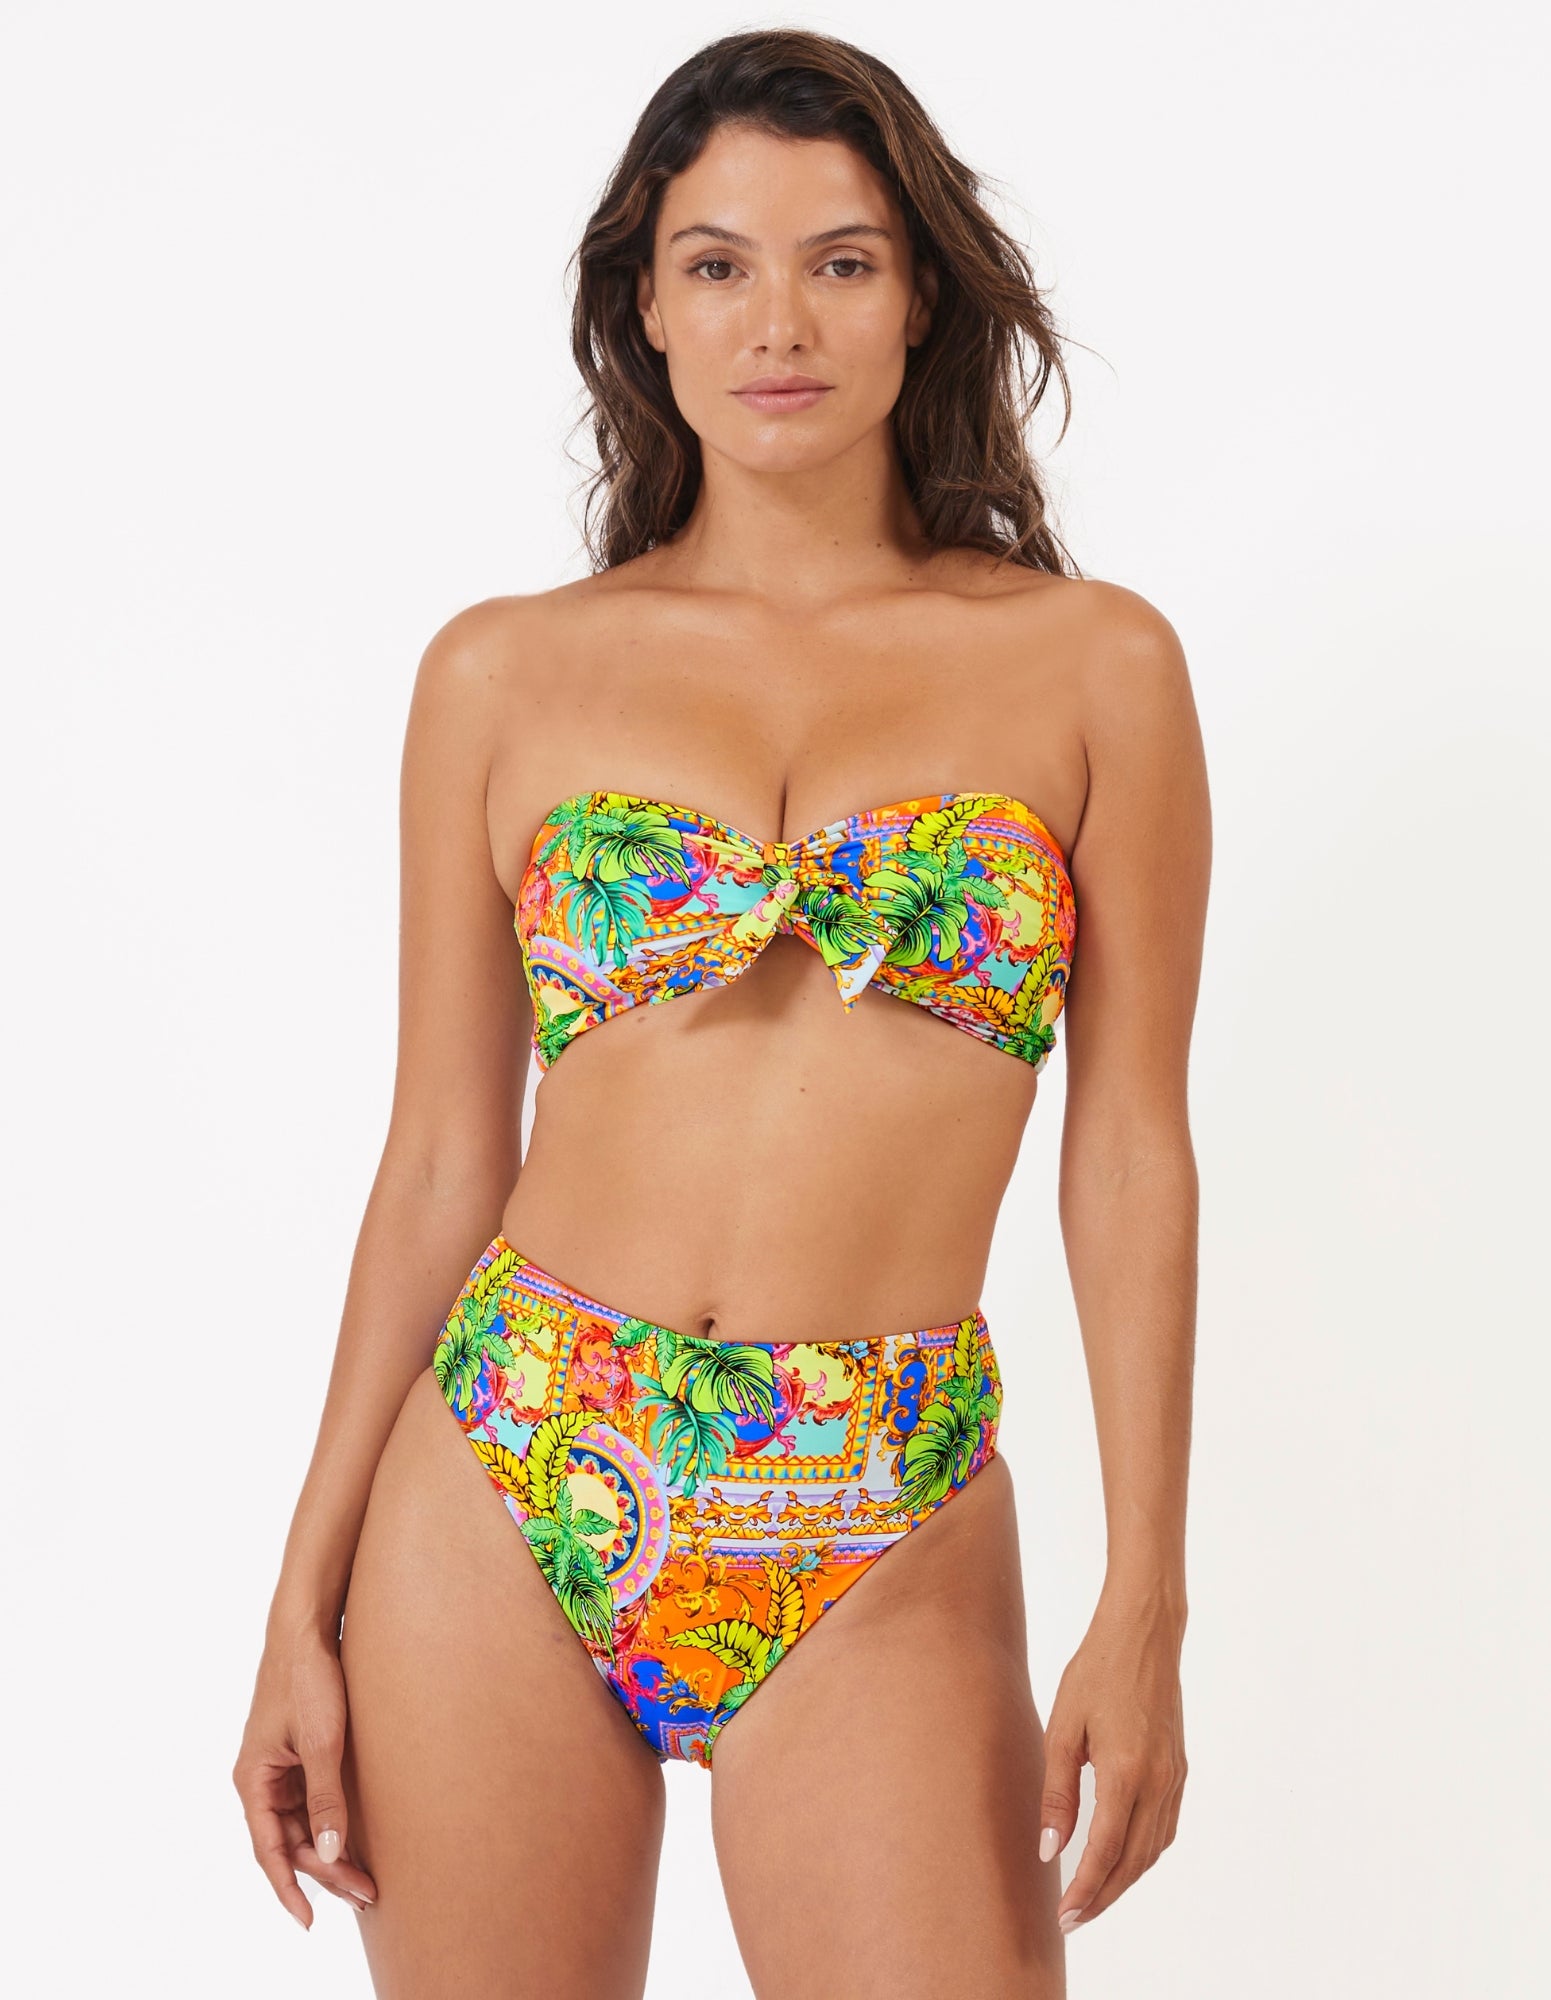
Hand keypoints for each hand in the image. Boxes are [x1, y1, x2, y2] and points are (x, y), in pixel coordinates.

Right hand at [233, 1625, 377, 1927]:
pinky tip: (356, 1837)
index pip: (269, 1850)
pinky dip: (332, 1822)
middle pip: (291, 1840)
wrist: (309, 1627)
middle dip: (325, 1871)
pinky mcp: (300, 1753)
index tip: (309, 1922)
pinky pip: (312, 1800)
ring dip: (331, 1849)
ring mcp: (281, 1766)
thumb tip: (329, 1853)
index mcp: (253, 1780)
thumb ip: (326, 1799)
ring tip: (367, 1876)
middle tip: (366, 1894)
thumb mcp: (322, 1742)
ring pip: (303, 1823)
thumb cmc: (309, 1678)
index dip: (288, 1890)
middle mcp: (262, 1778)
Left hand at [1037, 1584, 1186, 1932]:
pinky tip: (1122, 1856)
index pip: (1104, 1852)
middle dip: (1104, 1895)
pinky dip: (1143, 1852)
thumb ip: (1057, 1792)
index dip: (1084, 1890)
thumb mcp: (1063, 1727)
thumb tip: (1049, 1849)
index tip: (1064, 1916)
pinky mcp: (1179, 1768)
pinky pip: (1164, 1827)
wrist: (1144, 1633)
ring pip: (1153, 1849)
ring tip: (1094, 1895)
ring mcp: (1174, 1776)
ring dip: (1125, 1878)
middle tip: (1075, 1917)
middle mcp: (1157, 1782)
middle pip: (1132, 1861)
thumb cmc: (1097, 1671)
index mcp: (1125, 1772)